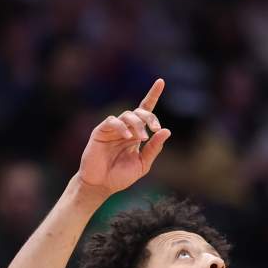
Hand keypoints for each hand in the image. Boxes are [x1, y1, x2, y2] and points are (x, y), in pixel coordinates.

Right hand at [77, 79, 170, 195]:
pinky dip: (122, 127)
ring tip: (141, 138)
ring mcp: (112, 129)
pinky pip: (113, 122)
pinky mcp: (100, 131)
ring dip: (137, 124)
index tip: (161, 82)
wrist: (101, 185)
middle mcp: (125, 128)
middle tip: (155, 129)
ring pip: (127, 115)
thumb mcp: (142, 164)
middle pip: (139, 112)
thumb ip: (154, 148)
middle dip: (149, 118)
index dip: (153, 95)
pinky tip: (127, 137)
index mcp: (136, 134)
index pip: (145, 111)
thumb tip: (166, 131)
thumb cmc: (120, 176)